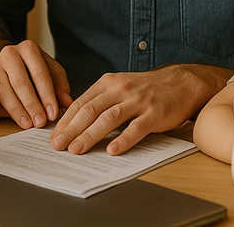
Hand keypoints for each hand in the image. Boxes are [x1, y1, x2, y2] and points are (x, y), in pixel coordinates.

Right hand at [0, 40, 72, 128]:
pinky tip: (16, 120)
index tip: (53, 114)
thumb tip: (66, 102)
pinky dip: (6, 110)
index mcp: (28, 48)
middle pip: (21, 82)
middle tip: (40, 122)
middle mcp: (9, 53)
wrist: (9, 62)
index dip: (47, 95)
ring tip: (28, 124)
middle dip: (32, 105)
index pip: (40, 73)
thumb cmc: (33, 69)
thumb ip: (60, 86)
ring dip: (18, 110)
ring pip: (5, 90)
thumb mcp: (51, 72)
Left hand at [50, 64, 231, 155]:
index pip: (80, 103)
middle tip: (58, 146)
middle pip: (90, 110)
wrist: (181, 83)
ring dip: (90, 135)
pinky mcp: (154, 113)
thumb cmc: (146, 89)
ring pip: (108, 119)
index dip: (65, 121)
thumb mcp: (119, 87)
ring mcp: (137, 101)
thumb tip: (74, 122)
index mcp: (107, 83)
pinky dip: (123, 139)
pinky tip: (112, 150)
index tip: (53, 136)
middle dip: (71, 130)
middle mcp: (120, 89)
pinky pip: (136, 128)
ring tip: (76, 150)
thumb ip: (99, 100)